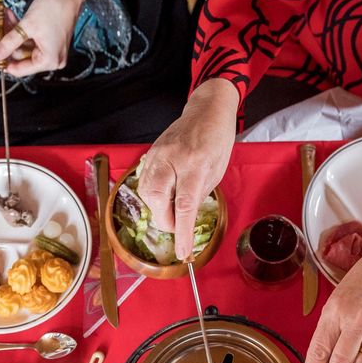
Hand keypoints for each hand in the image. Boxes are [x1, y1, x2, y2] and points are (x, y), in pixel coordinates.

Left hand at [0, 0, 80, 77]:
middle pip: (18, 55)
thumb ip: (9, 43)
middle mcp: (51, 59)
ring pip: (21, 44)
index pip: (18, 69)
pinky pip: (27, 37)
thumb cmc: (53, 8)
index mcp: (48, 61)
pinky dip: (16, 28)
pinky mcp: (47, 39)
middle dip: (1, 40)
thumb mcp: (27, 26)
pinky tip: (5, 15)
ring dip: (7, 30)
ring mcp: (49, 49)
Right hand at [136, 79, 238, 260]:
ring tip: (173, 209)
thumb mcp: (217, 171)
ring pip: (147, 193)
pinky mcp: (149, 154)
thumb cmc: (217, 140)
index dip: (182, 233)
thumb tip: (185, 219)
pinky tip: (165, 196)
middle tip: (179, 225)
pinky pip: (144, 182)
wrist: (206, 110)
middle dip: (166, 220)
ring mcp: (157, 155)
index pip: (185, 205)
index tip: (182, 252)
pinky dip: (153, 196)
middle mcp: (172, 158)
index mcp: (195, 163)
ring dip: (158, 208)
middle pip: (157, 199)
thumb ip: (199, 195)